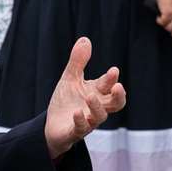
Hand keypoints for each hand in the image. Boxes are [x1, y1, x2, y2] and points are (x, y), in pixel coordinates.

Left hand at [42, 36, 125, 157]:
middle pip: (116, 104)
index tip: (114, 70)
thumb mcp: (70, 79)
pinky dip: (80, 120)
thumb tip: (85, 39)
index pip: (109, 85)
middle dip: (119, 96)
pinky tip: (77, 112)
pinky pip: (81, 128)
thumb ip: (78, 62)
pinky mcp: (75, 131)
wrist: (53, 125)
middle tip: (118, 87)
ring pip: (100, 116)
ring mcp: (87, 120)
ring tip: (89, 96)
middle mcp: (96, 107)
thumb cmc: (66, 101)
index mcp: (97, 92)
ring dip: (97, 107)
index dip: (112, 79)